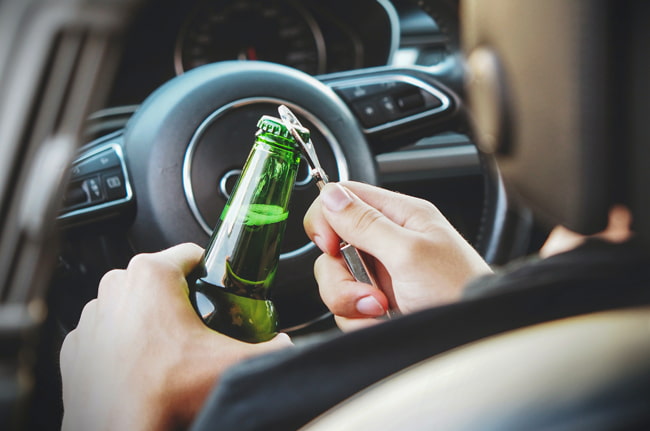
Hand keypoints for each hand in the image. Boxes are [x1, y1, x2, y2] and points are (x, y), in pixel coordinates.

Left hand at [59, 243, 291, 430]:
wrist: (120, 429)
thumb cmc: (164, 393)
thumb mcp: (233, 363)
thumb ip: (272, 348)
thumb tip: (286, 345)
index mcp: (152, 274)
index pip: (191, 253)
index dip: (211, 271)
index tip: (217, 289)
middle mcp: (116, 286)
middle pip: (161, 279)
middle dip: (180, 297)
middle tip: (198, 327)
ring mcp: (91, 316)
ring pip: (131, 304)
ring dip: (148, 319)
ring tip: (168, 350)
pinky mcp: (75, 345)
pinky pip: (106, 331)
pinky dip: (122, 342)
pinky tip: (140, 364)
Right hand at [304, 182, 491, 330]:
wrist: (471, 337)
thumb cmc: (458, 291)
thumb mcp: (409, 253)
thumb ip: (366, 223)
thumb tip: (331, 195)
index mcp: (400, 215)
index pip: (344, 197)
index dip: (326, 219)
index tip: (330, 246)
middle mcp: (387, 241)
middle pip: (332, 246)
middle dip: (341, 275)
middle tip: (368, 290)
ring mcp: (380, 274)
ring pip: (335, 280)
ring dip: (350, 301)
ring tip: (381, 309)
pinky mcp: (376, 302)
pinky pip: (345, 307)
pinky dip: (358, 319)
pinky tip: (383, 320)